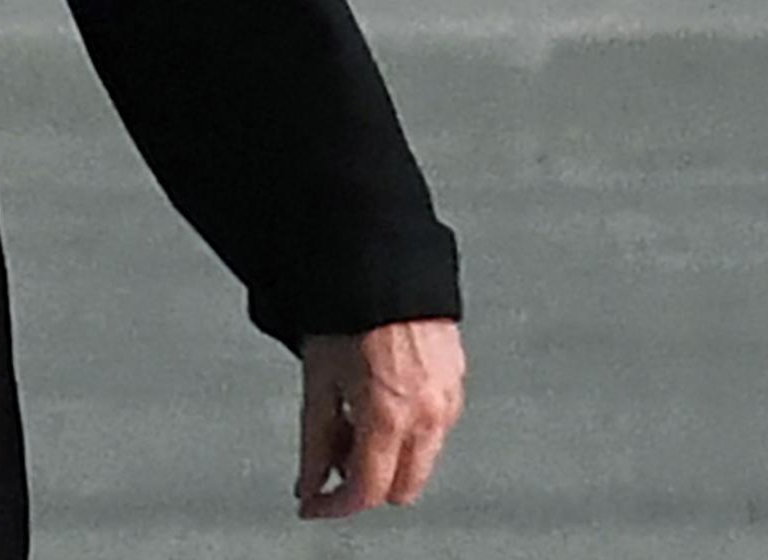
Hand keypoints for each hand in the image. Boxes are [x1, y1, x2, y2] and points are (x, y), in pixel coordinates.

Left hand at [297, 318, 465, 518]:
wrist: (383, 262)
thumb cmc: (348, 309)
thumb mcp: (318, 380)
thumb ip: (315, 441)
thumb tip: (309, 483)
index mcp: (389, 415)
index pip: (367, 490)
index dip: (334, 505)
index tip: (313, 503)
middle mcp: (428, 414)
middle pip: (401, 486)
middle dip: (365, 481)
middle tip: (333, 451)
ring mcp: (449, 398)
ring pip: (421, 458)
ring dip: (386, 453)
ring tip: (352, 411)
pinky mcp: (457, 381)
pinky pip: (434, 426)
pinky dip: (406, 427)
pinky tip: (378, 396)